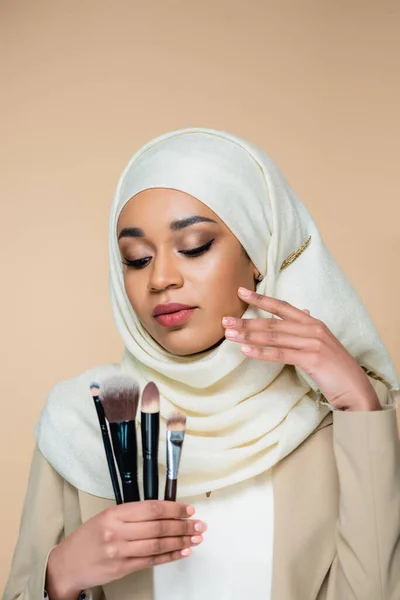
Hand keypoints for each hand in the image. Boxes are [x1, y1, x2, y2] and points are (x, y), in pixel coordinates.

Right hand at [46, 501, 205, 598]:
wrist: (67, 564)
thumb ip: (132, 514)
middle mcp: (118, 532)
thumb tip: (163, 511)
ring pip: (158, 544)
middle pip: (158, 527)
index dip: (173, 508)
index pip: (151, 508)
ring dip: (181, 541)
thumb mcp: (106, 517)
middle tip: (199, 524)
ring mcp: (120, 552)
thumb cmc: (87, 538)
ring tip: (196, 537)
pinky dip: (170, 556)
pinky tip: (183, 551)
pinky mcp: (123, 569)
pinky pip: (152, 560)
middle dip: (182, 525)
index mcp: (114, 514)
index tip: (188, 509)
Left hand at [222, 287, 380, 411]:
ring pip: (274, 336)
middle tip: (225, 321)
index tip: (241, 292)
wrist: (355, 388)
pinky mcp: (312, 359)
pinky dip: (262, 351)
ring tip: (230, 335)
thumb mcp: (322, 343)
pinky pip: (281, 354)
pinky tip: (246, 350)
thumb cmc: (335, 368)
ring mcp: (312, 343)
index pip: (282, 306)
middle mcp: (312, 329)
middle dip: (247, 321)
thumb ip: (309, 329)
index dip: (261, 299)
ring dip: (249, 335)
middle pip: (273, 322)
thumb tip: (303, 313)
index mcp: (313, 322)